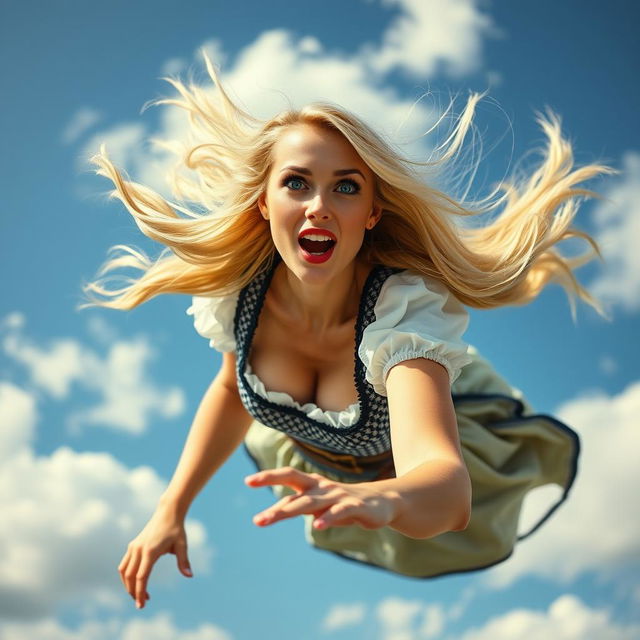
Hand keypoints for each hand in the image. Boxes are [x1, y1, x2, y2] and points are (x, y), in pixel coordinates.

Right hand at [117, 505, 192, 609]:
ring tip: (138, 594)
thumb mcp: (182, 545)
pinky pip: (125, 564)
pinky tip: (135, 581)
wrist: (168, 512)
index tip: (142, 604)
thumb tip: (189, 576)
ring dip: (128, 585)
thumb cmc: (176, 529)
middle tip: (142, 603)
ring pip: (124, 571)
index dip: (140, 592)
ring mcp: (134, 546)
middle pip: (130, 576)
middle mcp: (139, 549)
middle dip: (134, 592)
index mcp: (150, 551)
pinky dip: (127, 575)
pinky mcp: (133, 545)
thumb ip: (184, 561)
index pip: (141, 577)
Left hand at [245, 466, 398, 530]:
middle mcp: (322, 487)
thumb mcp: (319, 505)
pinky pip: (339, 512)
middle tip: (255, 513)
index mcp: (313, 484)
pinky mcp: (355, 506)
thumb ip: (298, 506)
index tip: (248, 481)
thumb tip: (276, 511)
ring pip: (310, 501)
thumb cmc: (345, 503)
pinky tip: (318, 526)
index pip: (288, 476)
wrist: (384, 501)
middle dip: (273, 490)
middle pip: (295, 481)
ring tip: (270, 519)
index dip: (269, 477)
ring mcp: (338, 495)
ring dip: (288, 510)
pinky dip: (328, 518)